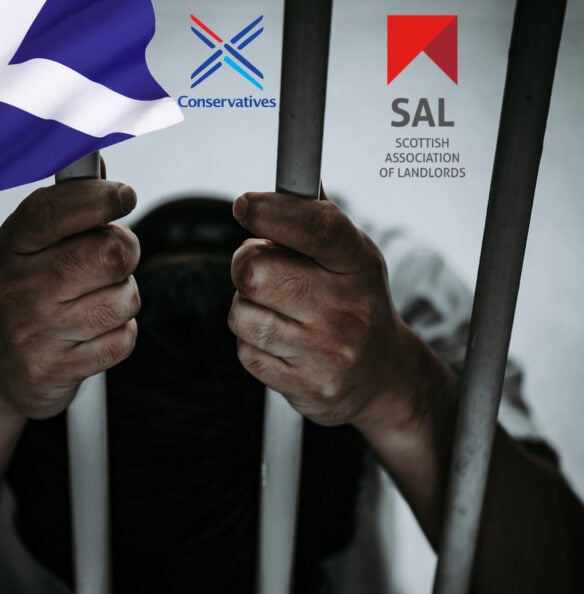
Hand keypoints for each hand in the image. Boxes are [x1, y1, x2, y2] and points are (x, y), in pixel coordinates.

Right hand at [0, 180, 140, 418]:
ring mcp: (38, 331)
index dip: (98, 198)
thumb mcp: (33, 248)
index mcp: (14, 245)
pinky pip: (125, 339)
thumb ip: (68, 210)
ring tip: (97, 300)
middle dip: (126, 252)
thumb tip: (103, 166)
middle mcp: (21, 286)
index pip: (55, 210)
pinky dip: (121, 333)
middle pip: (111, 254)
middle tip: (114, 259)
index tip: (123, 196)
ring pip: (125, 298)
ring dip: (125, 298)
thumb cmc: (28, 295)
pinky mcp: (59, 368)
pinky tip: (95, 332)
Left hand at [228, 192, 412, 426]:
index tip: (246, 206)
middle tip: (261, 270)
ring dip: (246, 308)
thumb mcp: (351, 258)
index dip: (270, 211)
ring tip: (276, 311)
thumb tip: (292, 176)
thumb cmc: (354, 304)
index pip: (315, 226)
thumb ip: (318, 221)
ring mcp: (328, 351)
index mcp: (358, 264)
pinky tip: (280, 342)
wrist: (382, 377)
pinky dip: (251, 344)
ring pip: (241, 313)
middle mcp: (347, 307)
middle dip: (245, 265)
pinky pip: (246, 351)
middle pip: (254, 270)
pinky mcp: (307, 386)